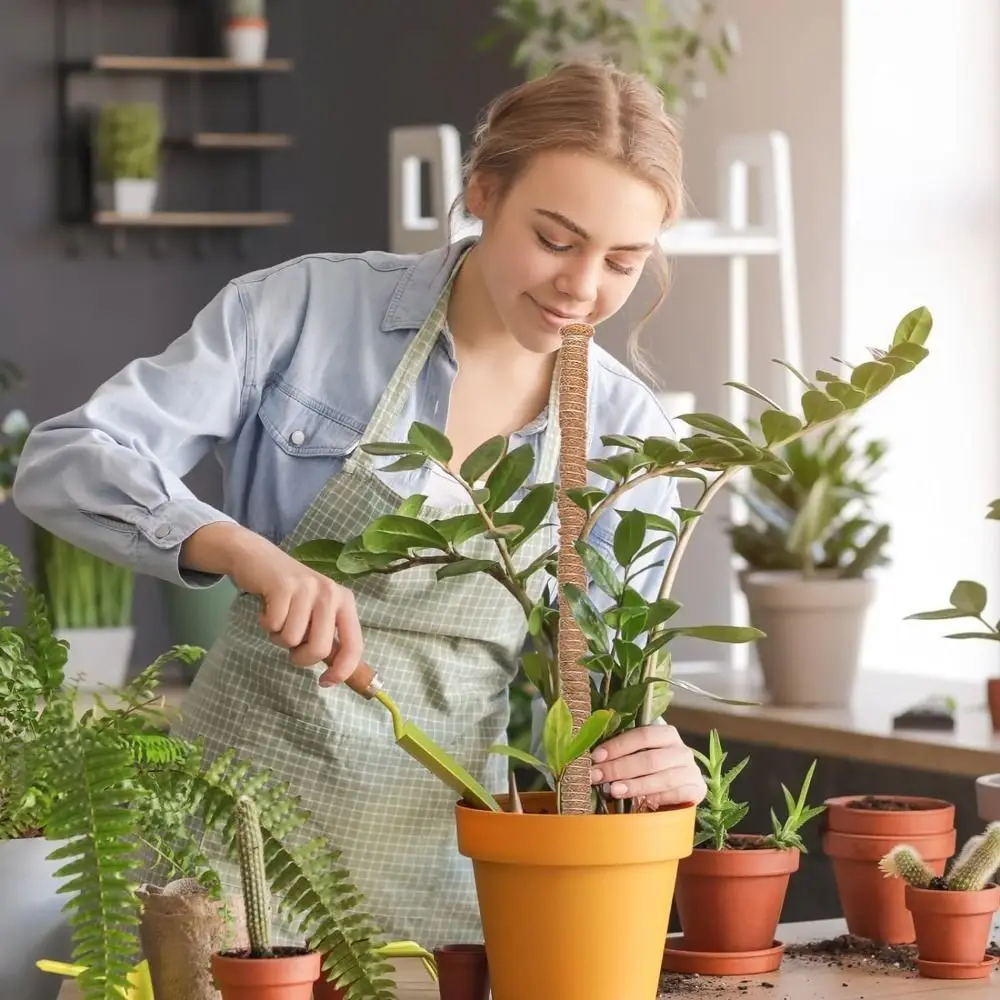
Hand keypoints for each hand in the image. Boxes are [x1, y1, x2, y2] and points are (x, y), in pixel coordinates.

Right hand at [181, 522, 361, 684]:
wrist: (259, 559)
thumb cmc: (290, 594)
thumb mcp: (315, 611)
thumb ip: (326, 636)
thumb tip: (336, 675)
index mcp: (345, 602)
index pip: (354, 644)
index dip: (343, 670)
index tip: (325, 683)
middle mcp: (331, 593)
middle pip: (319, 649)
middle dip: (300, 657)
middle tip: (290, 644)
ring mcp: (308, 588)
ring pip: (292, 640)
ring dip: (279, 636)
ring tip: (279, 617)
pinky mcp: (284, 586)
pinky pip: (274, 625)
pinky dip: (266, 623)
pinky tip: (267, 607)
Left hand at [589, 723, 705, 810]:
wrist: (682, 787)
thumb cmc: (653, 768)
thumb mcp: (641, 755)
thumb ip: (624, 752)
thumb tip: (594, 758)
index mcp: (667, 734)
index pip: (642, 735)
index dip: (618, 745)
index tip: (596, 757)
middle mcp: (681, 750)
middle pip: (649, 758)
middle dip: (619, 768)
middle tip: (597, 776)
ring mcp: (691, 771)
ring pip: (661, 778)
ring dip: (634, 785)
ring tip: (613, 791)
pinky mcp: (696, 790)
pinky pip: (673, 795)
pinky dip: (653, 798)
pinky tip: (636, 803)